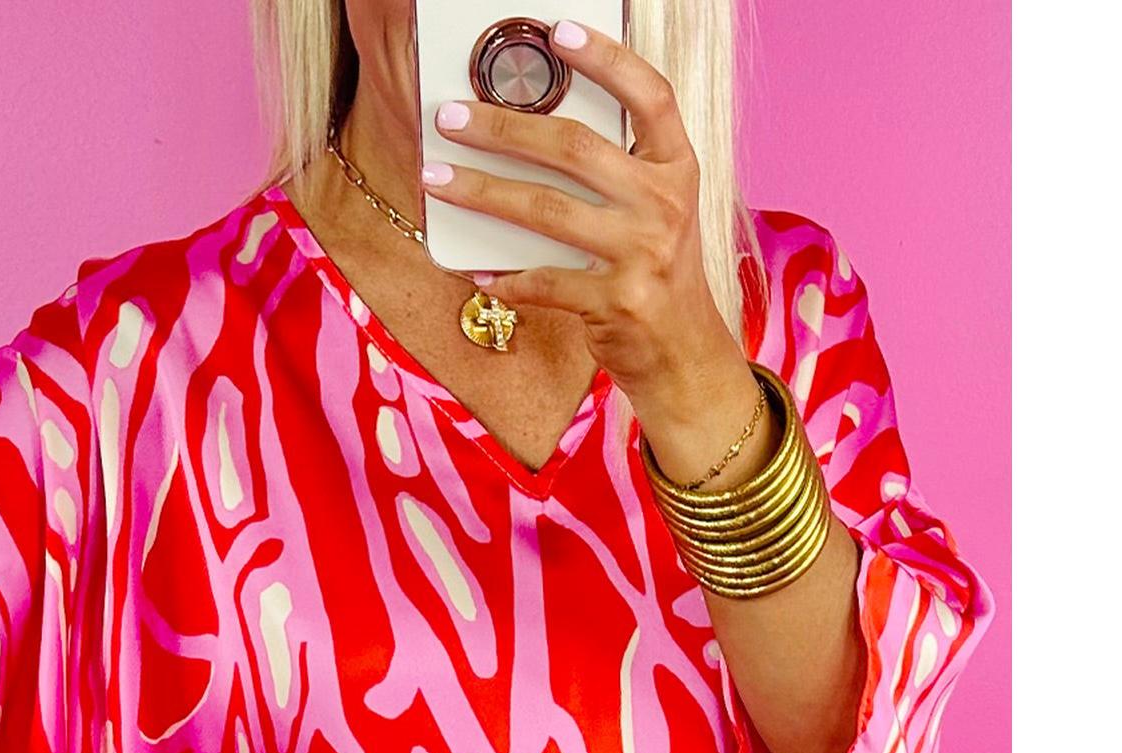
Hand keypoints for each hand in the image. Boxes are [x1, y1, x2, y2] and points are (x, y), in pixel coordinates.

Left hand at [422, 18, 754, 453]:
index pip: (649, 95)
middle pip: (575, 148)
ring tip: (437, 178)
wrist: (684, 353)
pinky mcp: (616, 304)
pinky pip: (543, 282)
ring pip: (546, 210)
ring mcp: (641, 255)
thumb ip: (616, 169)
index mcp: (677, 167)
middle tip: (451, 118)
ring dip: (482, 193)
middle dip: (503, 128)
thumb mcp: (657, 209)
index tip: (558, 32)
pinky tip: (474, 270)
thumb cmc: (656, 272)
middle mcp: (664, 204)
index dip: (606, 58)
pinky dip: (504, 277)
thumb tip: (532, 130)